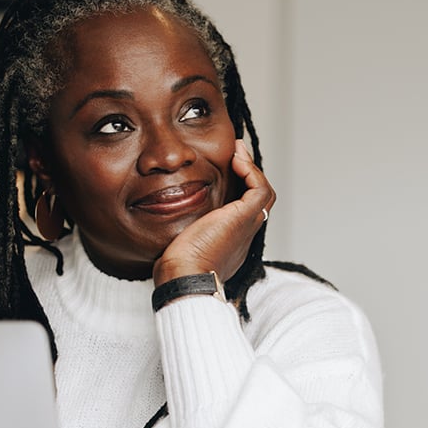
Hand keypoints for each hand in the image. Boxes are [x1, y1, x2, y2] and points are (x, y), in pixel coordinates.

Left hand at [152, 140, 275, 284]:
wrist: (185, 276)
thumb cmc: (177, 267)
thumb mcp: (180, 241)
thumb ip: (181, 228)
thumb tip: (164, 214)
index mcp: (231, 240)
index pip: (242, 209)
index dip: (238, 187)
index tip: (225, 167)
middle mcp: (244, 233)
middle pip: (257, 199)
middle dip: (247, 174)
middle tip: (235, 154)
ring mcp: (248, 226)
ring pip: (263, 193)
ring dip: (252, 169)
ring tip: (237, 151)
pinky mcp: (245, 218)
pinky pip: (260, 189)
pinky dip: (251, 171)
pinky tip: (236, 160)